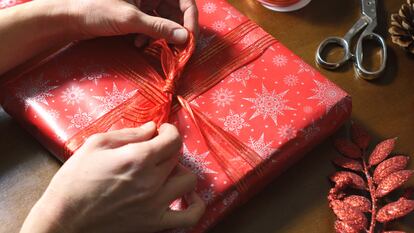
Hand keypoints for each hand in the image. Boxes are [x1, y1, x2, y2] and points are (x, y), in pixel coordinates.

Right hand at [20, 122, 204, 232]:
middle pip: (177, 156)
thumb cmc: (74, 180)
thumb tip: (153, 128)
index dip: (170, 131)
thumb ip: (129, 134)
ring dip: (180, 171)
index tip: (162, 132)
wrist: (64, 219)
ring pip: (188, 180)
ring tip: (166, 172)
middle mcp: (152, 180)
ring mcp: (156, 204)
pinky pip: (190, 216)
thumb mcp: (96, 145)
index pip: (173, 139)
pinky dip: (195, 205)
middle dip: (168, 148)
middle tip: (155, 151)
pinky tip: (187, 197)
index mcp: (137, 158)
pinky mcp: (155, 224)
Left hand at [60, 0, 197, 44]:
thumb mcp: (130, 19)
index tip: (190, 39)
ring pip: (164, 21)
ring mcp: (142, 3)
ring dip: (160, 36)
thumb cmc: (95, 9)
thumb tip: (185, 38)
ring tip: (150, 47)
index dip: (190, 19)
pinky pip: (151, 26)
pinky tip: (138, 44)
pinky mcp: (134, 14)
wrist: (68, 17)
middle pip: (176, 12)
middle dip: (176, 31)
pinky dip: (148, 37)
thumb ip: (159, 27)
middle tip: (177, 50)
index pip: (184, 0)